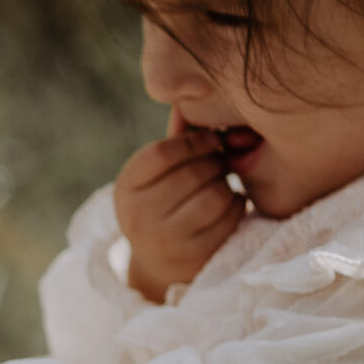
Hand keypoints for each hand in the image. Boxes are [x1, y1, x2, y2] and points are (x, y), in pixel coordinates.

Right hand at [116, 113, 243, 302]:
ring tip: (222, 183)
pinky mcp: (195, 257)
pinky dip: (237, 205)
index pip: (161, 153)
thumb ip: (175, 141)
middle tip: (222, 161)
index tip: (211, 140)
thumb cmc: (164, 204)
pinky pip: (231, 216)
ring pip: (216, 194)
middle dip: (215, 162)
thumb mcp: (157, 176)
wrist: (160, 266)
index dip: (193, 141)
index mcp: (126, 189)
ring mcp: (166, 241)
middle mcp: (139, 217)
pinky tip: (229, 205)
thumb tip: (194, 98)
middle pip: (193, 173)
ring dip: (227, 185)